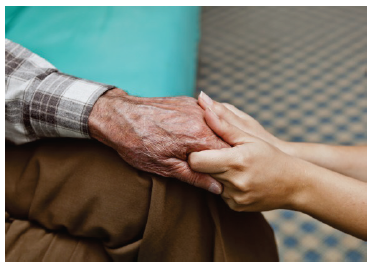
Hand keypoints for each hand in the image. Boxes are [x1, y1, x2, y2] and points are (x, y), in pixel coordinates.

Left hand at [88, 89, 228, 193]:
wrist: (118, 117)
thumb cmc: (138, 144)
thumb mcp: (166, 167)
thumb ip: (195, 177)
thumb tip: (217, 188)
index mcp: (199, 136)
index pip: (229, 153)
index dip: (228, 164)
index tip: (223, 172)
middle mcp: (201, 118)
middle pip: (225, 138)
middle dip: (221, 151)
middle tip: (207, 162)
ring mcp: (194, 107)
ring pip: (216, 126)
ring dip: (212, 138)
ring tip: (195, 148)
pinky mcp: (187, 101)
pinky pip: (204, 115)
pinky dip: (203, 126)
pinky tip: (190, 134)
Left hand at [188, 102, 304, 211]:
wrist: (295, 185)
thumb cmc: (272, 156)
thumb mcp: (249, 137)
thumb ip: (223, 125)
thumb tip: (203, 105)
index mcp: (235, 162)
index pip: (195, 161)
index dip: (195, 153)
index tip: (203, 146)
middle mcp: (233, 183)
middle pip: (200, 172)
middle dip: (204, 162)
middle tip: (216, 154)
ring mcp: (234, 198)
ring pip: (209, 183)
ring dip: (215, 174)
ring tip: (232, 166)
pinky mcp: (236, 206)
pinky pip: (220, 194)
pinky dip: (225, 185)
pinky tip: (239, 178)